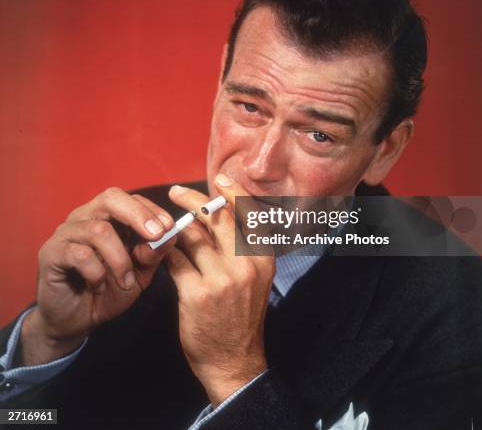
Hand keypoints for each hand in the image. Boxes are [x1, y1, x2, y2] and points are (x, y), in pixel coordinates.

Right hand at [21, 187, 174, 364]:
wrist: (74, 321)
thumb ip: (152, 255)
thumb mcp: (138, 275)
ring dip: (119, 259)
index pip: (130, 199)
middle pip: (111, 198)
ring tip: (126, 283)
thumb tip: (170, 235)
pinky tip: (97, 287)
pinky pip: (79, 253)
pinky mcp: (51, 252)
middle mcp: (85, 217)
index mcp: (107, 217)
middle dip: (138, 215)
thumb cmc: (107, 292)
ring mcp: (66, 232)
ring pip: (99, 229)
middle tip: (156, 235)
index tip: (169, 228)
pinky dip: (96, 272)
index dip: (151, 210)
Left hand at [165, 175, 274, 405]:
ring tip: (162, 221)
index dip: (233, 192)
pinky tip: (158, 249)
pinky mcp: (197, 294)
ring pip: (193, 236)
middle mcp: (246, 265)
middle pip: (218, 217)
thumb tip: (219, 214)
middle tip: (176, 192)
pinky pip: (175, 260)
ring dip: (175, 224)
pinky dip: (165, 251)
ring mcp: (222, 279)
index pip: (250, 213)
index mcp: (263, 258)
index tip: (219, 179)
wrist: (234, 362)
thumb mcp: (255, 280)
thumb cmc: (241, 316)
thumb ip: (242, 248)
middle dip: (194, 199)